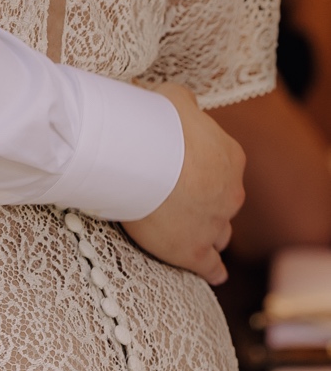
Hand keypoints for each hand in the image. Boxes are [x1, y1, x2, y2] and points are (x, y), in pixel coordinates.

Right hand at [122, 81, 245, 284]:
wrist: (140, 159)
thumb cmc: (154, 125)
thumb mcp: (171, 98)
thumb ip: (183, 101)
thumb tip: (181, 101)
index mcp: (229, 157)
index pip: (222, 163)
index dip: (199, 164)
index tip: (176, 163)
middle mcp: (230, 192)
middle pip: (224, 199)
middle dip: (206, 199)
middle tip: (175, 194)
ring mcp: (215, 223)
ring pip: (221, 232)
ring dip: (208, 231)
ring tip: (188, 230)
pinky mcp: (195, 251)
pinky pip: (211, 266)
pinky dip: (212, 269)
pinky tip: (213, 272)